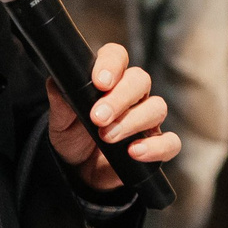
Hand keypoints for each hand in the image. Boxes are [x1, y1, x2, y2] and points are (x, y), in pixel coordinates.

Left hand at [44, 42, 180, 188]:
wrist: (77, 170)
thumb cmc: (72, 136)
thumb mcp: (60, 119)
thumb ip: (61, 100)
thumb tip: (57, 82)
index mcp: (109, 79)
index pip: (117, 57)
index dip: (112, 65)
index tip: (100, 82)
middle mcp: (132, 95)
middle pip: (140, 80)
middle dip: (120, 98)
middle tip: (98, 117)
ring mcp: (146, 119)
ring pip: (156, 108)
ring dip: (132, 122)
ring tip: (107, 137)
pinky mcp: (155, 145)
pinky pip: (170, 142)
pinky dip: (155, 146)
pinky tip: (134, 152)